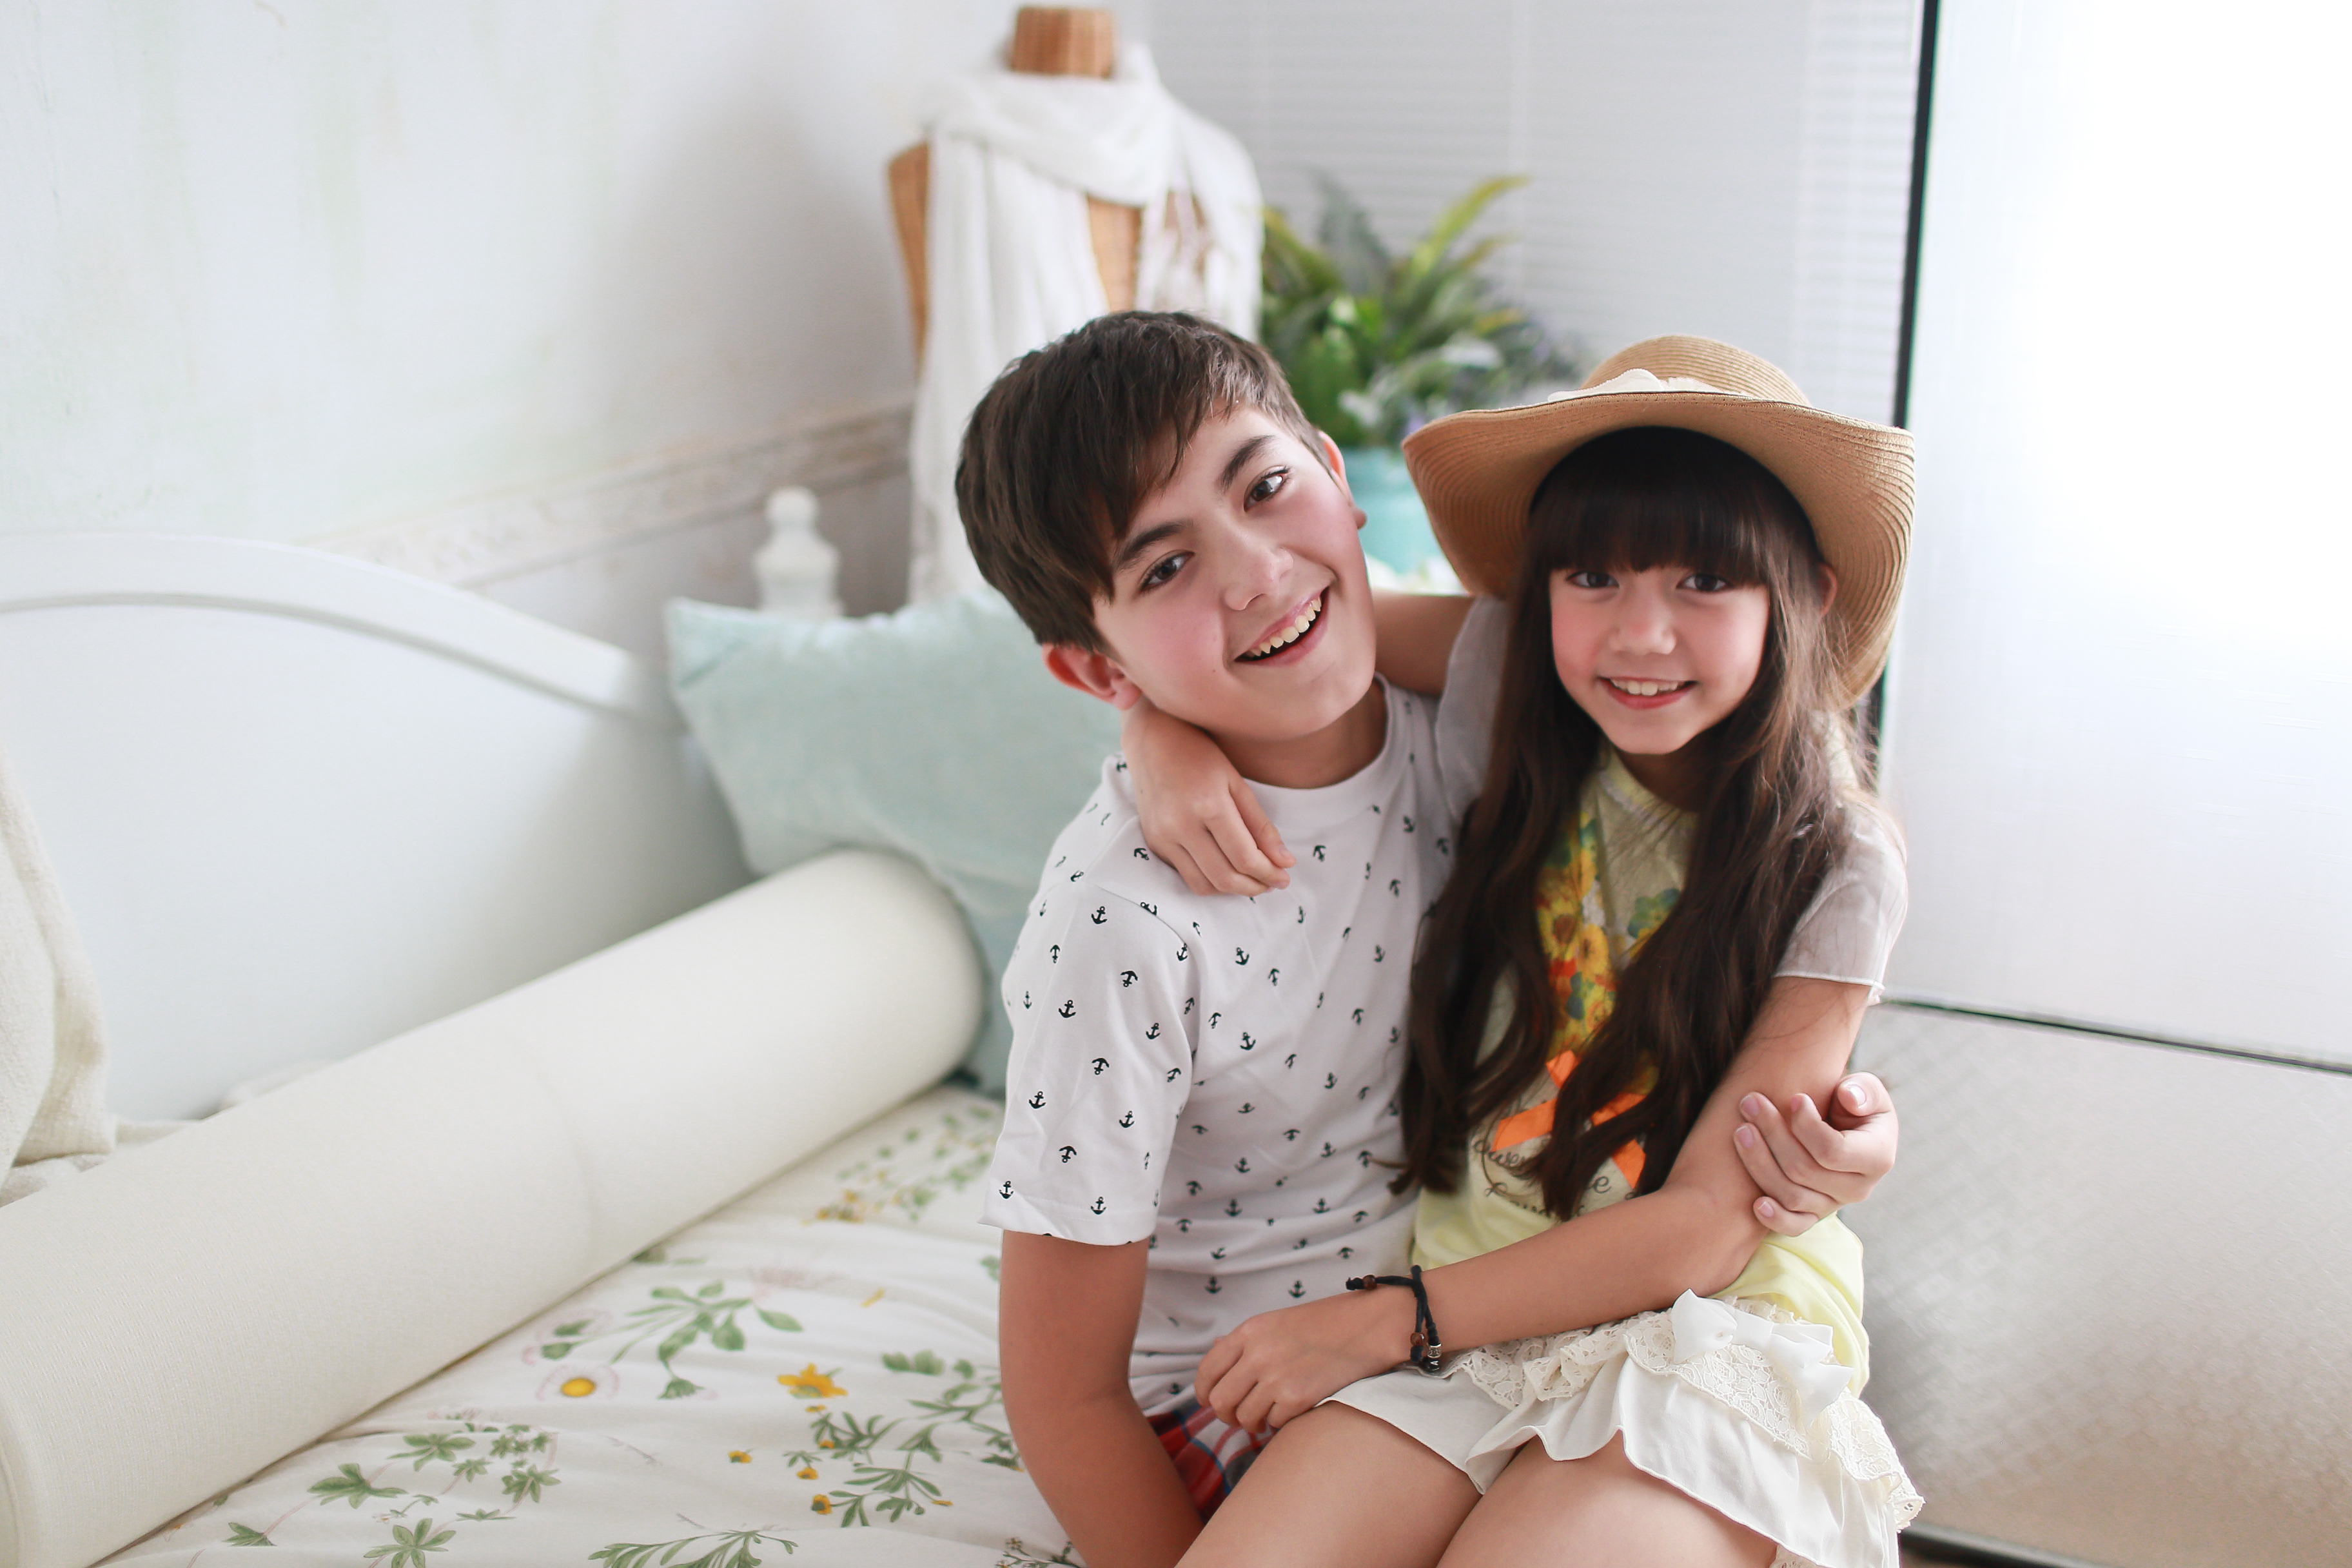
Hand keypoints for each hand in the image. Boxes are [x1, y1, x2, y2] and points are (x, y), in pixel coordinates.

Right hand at [1122, 699, 1292, 894]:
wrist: (1153, 742)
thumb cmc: (1200, 756)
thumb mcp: (1237, 784)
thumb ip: (1261, 826)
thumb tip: (1285, 862)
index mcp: (1209, 806)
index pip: (1244, 857)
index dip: (1269, 873)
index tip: (1284, 877)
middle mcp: (1181, 826)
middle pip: (1225, 877)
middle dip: (1254, 886)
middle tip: (1272, 882)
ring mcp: (1164, 837)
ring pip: (1204, 885)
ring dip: (1232, 889)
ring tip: (1251, 879)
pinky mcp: (1154, 843)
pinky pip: (1186, 876)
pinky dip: (1210, 880)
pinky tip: (1225, 868)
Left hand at [1193, 1285, 1413, 1434]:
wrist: (1367, 1327)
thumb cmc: (1324, 1323)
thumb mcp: (1276, 1322)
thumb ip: (1245, 1342)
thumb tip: (1216, 1354)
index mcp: (1249, 1332)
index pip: (1207, 1370)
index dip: (1204, 1392)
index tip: (1210, 1401)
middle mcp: (1258, 1354)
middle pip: (1220, 1401)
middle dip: (1226, 1415)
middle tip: (1238, 1417)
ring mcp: (1277, 1378)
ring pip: (1245, 1418)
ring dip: (1253, 1423)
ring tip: (1266, 1417)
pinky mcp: (1298, 1398)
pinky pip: (1274, 1423)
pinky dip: (1279, 1423)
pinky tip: (1290, 1412)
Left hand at [1732, 1071, 1898, 1235]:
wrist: (1848, 1130)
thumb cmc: (1855, 1104)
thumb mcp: (1867, 1091)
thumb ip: (1863, 1090)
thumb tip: (1849, 1098)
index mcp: (1877, 1159)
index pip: (1833, 1150)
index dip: (1807, 1125)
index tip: (1793, 1097)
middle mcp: (1858, 1189)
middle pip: (1804, 1171)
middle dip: (1773, 1133)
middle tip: (1750, 1102)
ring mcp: (1834, 1204)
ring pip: (1792, 1195)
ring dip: (1760, 1164)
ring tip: (1741, 1130)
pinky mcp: (1815, 1213)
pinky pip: (1794, 1226)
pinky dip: (1775, 1219)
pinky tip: (1756, 1203)